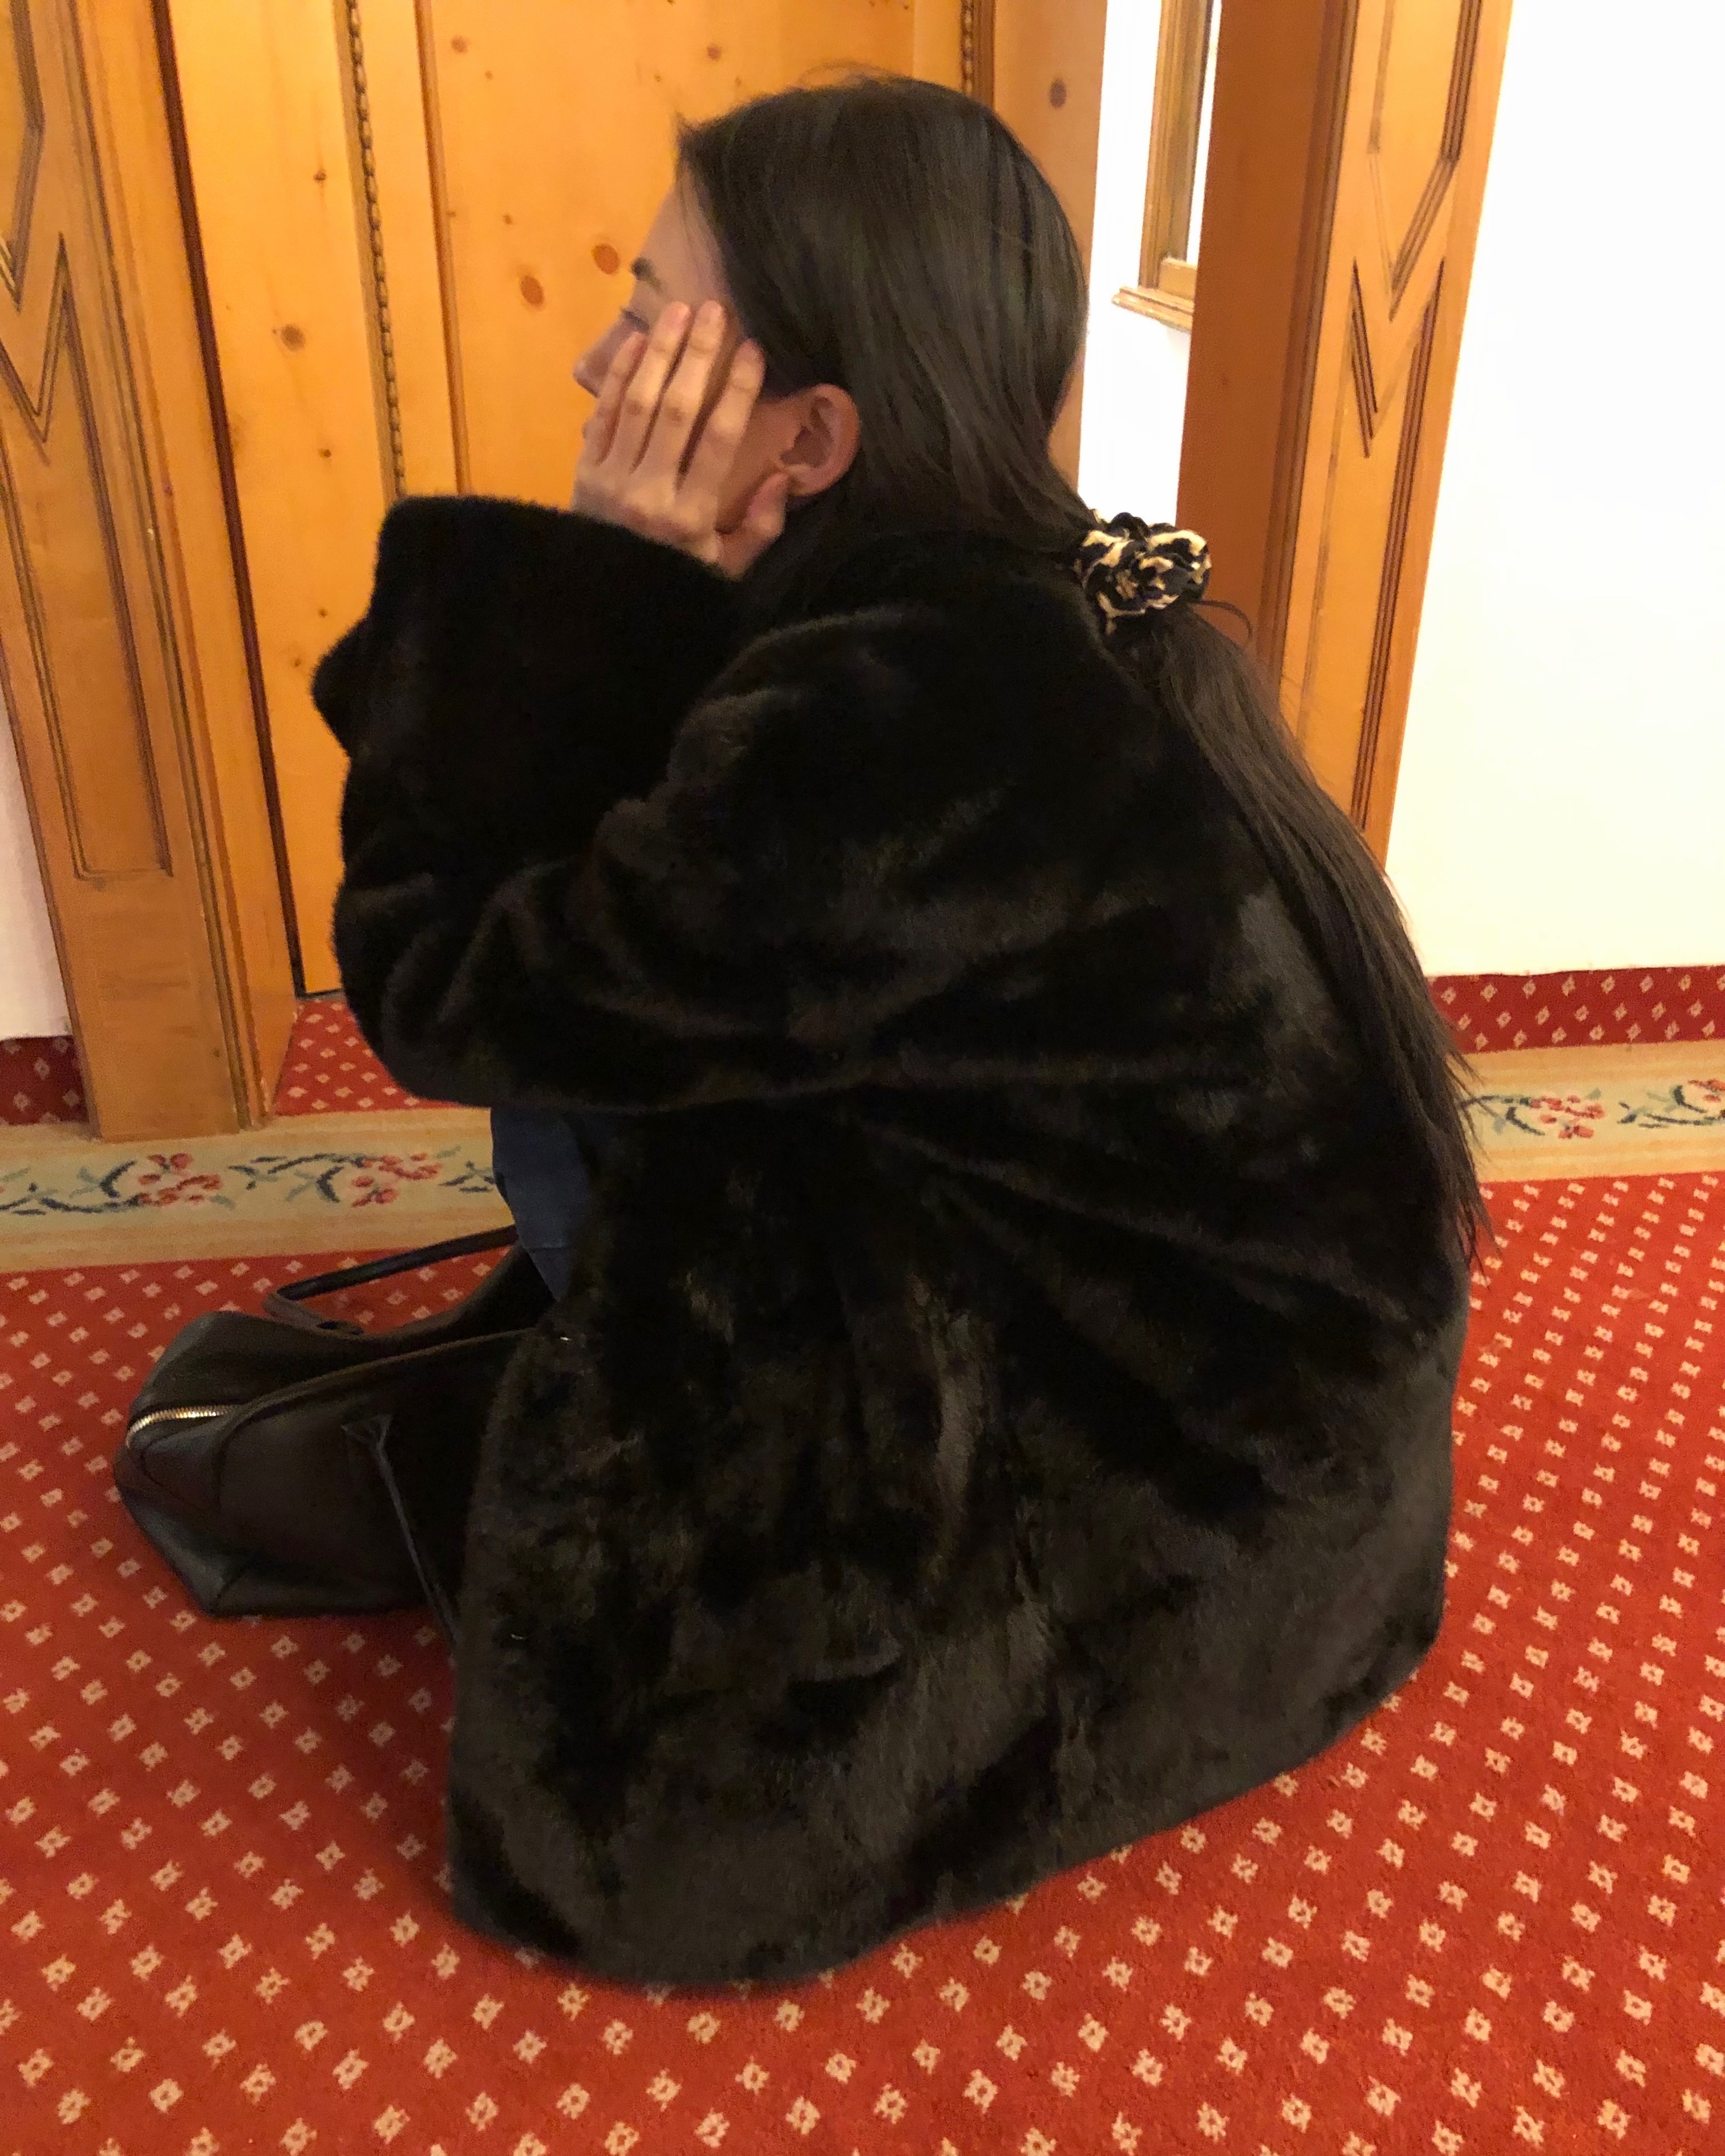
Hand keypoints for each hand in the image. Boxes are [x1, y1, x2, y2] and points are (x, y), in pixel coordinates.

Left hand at [571, 300, 790, 577]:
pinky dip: (617, 376)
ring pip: (637, 404)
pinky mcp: (583, 472)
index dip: (737, 392)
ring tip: (679, 311)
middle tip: (716, 311)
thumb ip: (758, 530)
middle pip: (676, 410)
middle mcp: (649, 493)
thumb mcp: (724, 572)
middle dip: (698, 356)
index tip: (753, 351)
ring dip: (658, 353)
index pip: (718, 441)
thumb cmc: (673, 585)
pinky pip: (602, 414)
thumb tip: (784, 479)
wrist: (601, 608)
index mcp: (690, 517)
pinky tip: (636, 342)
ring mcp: (611, 479)